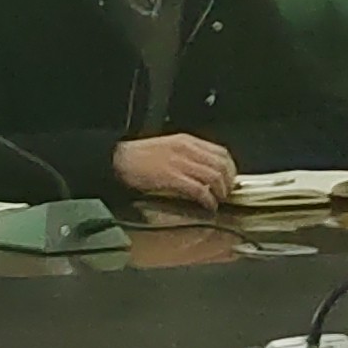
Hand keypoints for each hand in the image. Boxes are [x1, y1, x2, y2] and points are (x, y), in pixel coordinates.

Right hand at [111, 134, 236, 204]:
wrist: (117, 159)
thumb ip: (187, 155)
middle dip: (228, 182)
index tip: (228, 180)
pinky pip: (199, 189)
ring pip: (214, 177)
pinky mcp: (172, 177)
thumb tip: (205, 171)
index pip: (221, 153)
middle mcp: (186, 150)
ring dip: (220, 193)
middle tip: (225, 194)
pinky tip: (207, 206)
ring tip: (217, 201)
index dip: (230, 169)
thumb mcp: (167, 147)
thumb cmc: (138, 156)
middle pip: (222, 165)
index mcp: (185, 141)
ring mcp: (179, 163)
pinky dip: (208, 200)